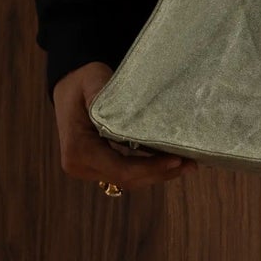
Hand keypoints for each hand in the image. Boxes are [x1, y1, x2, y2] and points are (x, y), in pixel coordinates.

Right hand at [54, 63, 191, 188]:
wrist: (69, 84)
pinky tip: (170, 162)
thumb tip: (123, 110)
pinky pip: (126, 173)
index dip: (151, 168)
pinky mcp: (97, 167)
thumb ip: (103, 94)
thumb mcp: (93, 80)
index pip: (121, 169)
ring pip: (129, 180)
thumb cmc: (83, 81)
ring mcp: (87, 169)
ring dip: (158, 175)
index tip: (176, 159)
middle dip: (160, 174)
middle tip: (191, 164)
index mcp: (78, 150)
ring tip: (187, 164)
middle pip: (127, 179)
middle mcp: (80, 166)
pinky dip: (148, 169)